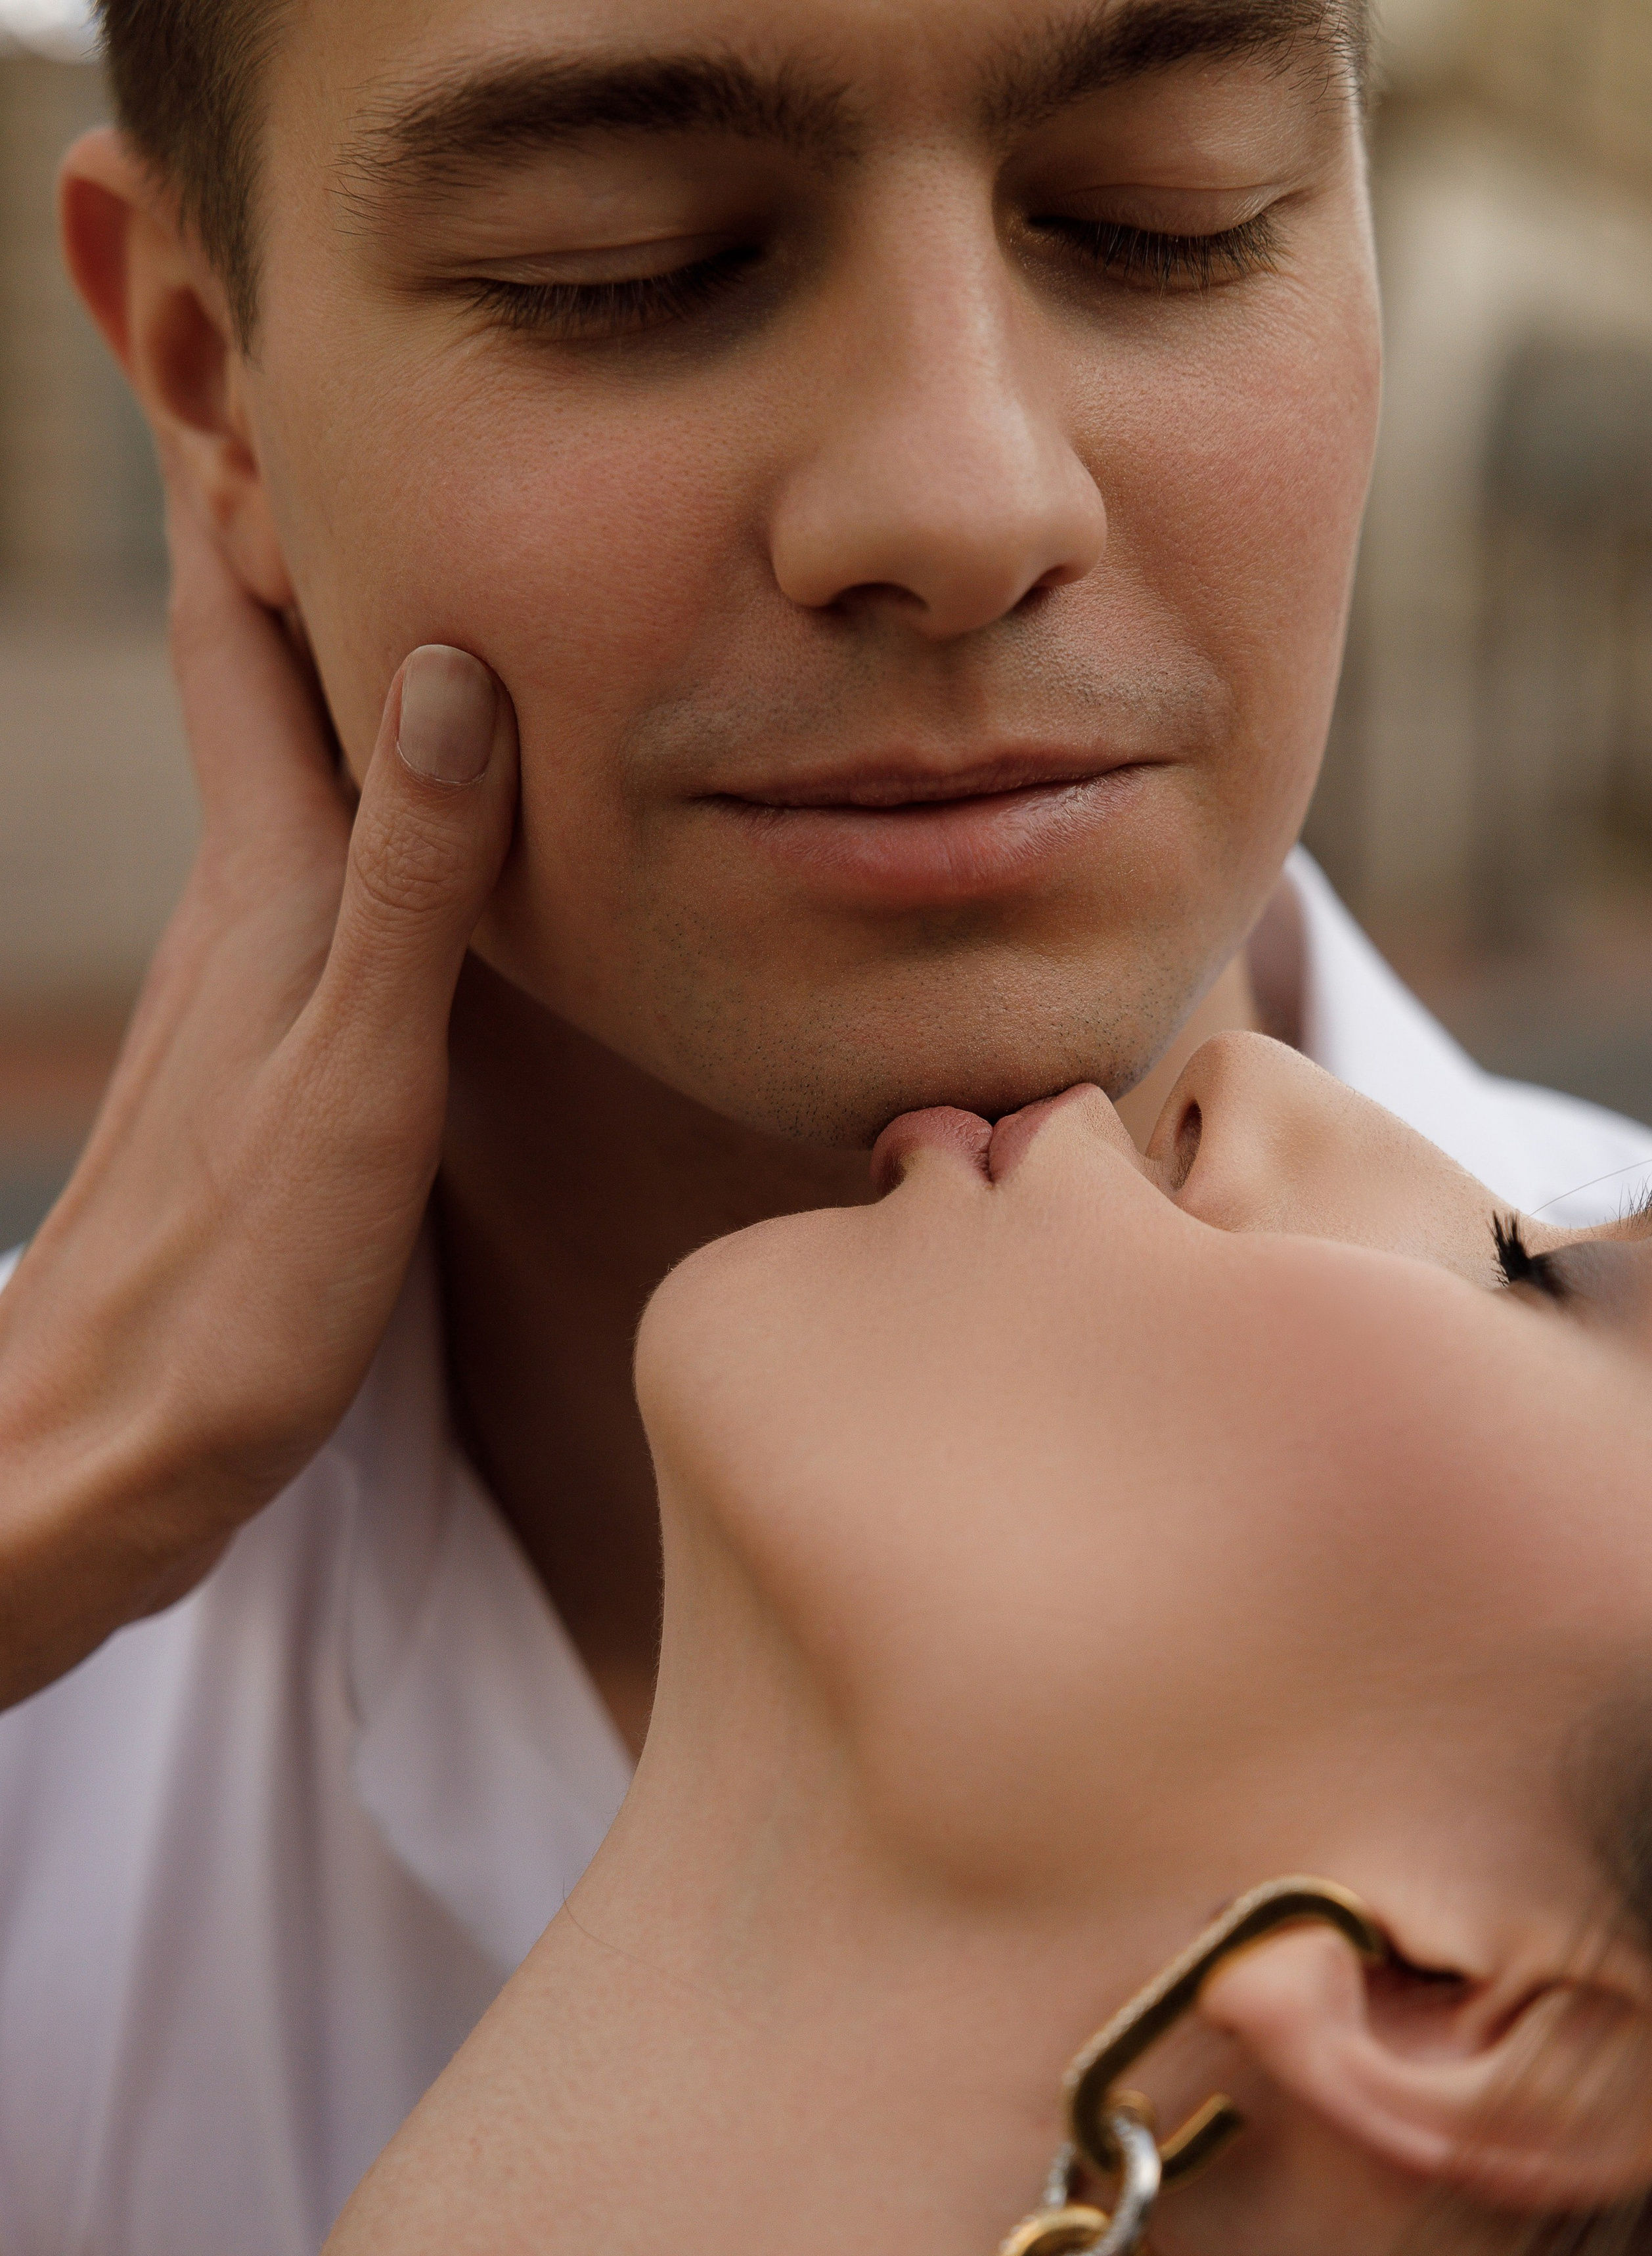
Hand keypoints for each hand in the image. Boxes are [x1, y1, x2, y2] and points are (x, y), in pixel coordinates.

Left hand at [0, 476, 518, 1706]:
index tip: (257, 320)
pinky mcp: (268, 1049)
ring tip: (384, 545)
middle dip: (280, 518)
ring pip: (285, 754)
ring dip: (317, 640)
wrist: (114, 1446)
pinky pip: (318, 856)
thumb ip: (409, 883)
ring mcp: (250, 976)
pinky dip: (353, 777)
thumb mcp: (353, 1081)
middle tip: (315, 384)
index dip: (248, 475)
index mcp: (269, 884)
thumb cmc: (237, 1287)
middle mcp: (246, 903)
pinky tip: (401, 797)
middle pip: (255, 662)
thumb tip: (443, 660)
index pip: (245, 628)